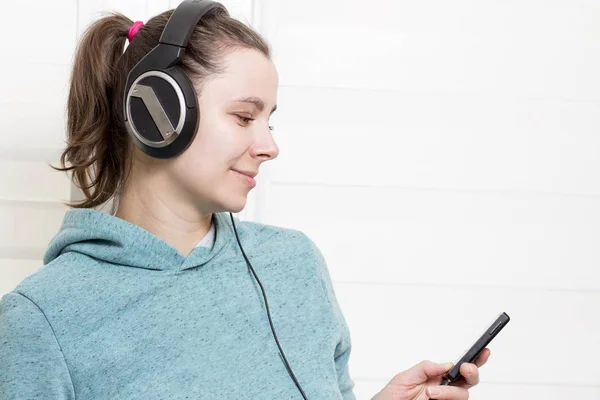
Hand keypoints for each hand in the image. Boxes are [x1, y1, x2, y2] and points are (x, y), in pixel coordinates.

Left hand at [373, 348, 489, 399]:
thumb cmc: (392, 397)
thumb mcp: (405, 377)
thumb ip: (425, 368)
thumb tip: (446, 364)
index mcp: (436, 377)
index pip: (459, 367)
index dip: (475, 358)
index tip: (484, 350)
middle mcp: (444, 390)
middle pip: (469, 381)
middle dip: (471, 372)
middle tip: (465, 368)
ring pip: (463, 395)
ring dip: (449, 392)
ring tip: (431, 393)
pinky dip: (448, 399)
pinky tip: (435, 398)